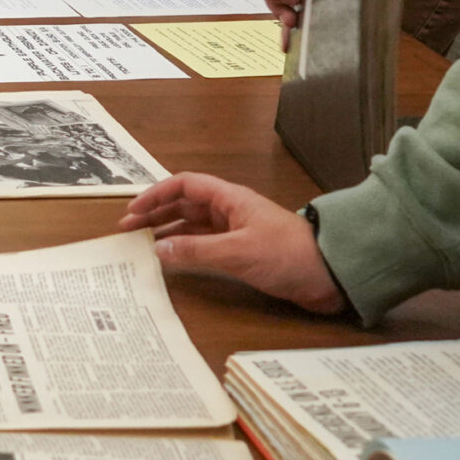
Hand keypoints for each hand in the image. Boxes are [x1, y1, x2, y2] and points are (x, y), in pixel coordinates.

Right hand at [118, 173, 347, 312]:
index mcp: (229, 199)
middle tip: (128, 230)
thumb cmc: (288, 255)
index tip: (132, 211)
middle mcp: (230, 210)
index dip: (156, 195)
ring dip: (167, 232)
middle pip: (184, 204)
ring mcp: (236, 231)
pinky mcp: (243, 252)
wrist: (331, 273)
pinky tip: (171, 260)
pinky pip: (204, 245)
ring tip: (142, 245)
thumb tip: (157, 249)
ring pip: (192, 225)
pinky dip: (185, 249)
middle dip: (155, 214)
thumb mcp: (237, 252)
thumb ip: (195, 250)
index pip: (184, 185)